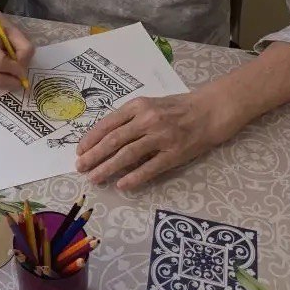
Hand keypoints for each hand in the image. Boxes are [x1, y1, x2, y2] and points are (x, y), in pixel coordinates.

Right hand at [0, 17, 33, 91]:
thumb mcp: (17, 33)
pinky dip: (0, 81)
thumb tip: (23, 71)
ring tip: (12, 72)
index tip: (23, 69)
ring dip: (7, 82)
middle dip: (12, 81)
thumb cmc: (0, 28)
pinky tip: (3, 72)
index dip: (13, 70)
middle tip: (21, 78)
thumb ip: (24, 50)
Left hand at [75, 88, 237, 189]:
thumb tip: (104, 138)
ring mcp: (161, 137)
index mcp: (138, 106)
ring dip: (108, 168)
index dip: (91, 139)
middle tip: (80, 167)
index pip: (107, 124)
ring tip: (95, 178)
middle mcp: (147, 120)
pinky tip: (122, 185)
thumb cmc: (177, 108)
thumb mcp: (150, 105)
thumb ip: (129, 118)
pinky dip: (134, 178)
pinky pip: (150, 168)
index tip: (80, 151)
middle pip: (113, 140)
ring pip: (128, 155)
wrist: (210, 111)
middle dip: (94, 156)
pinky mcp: (174, 153)